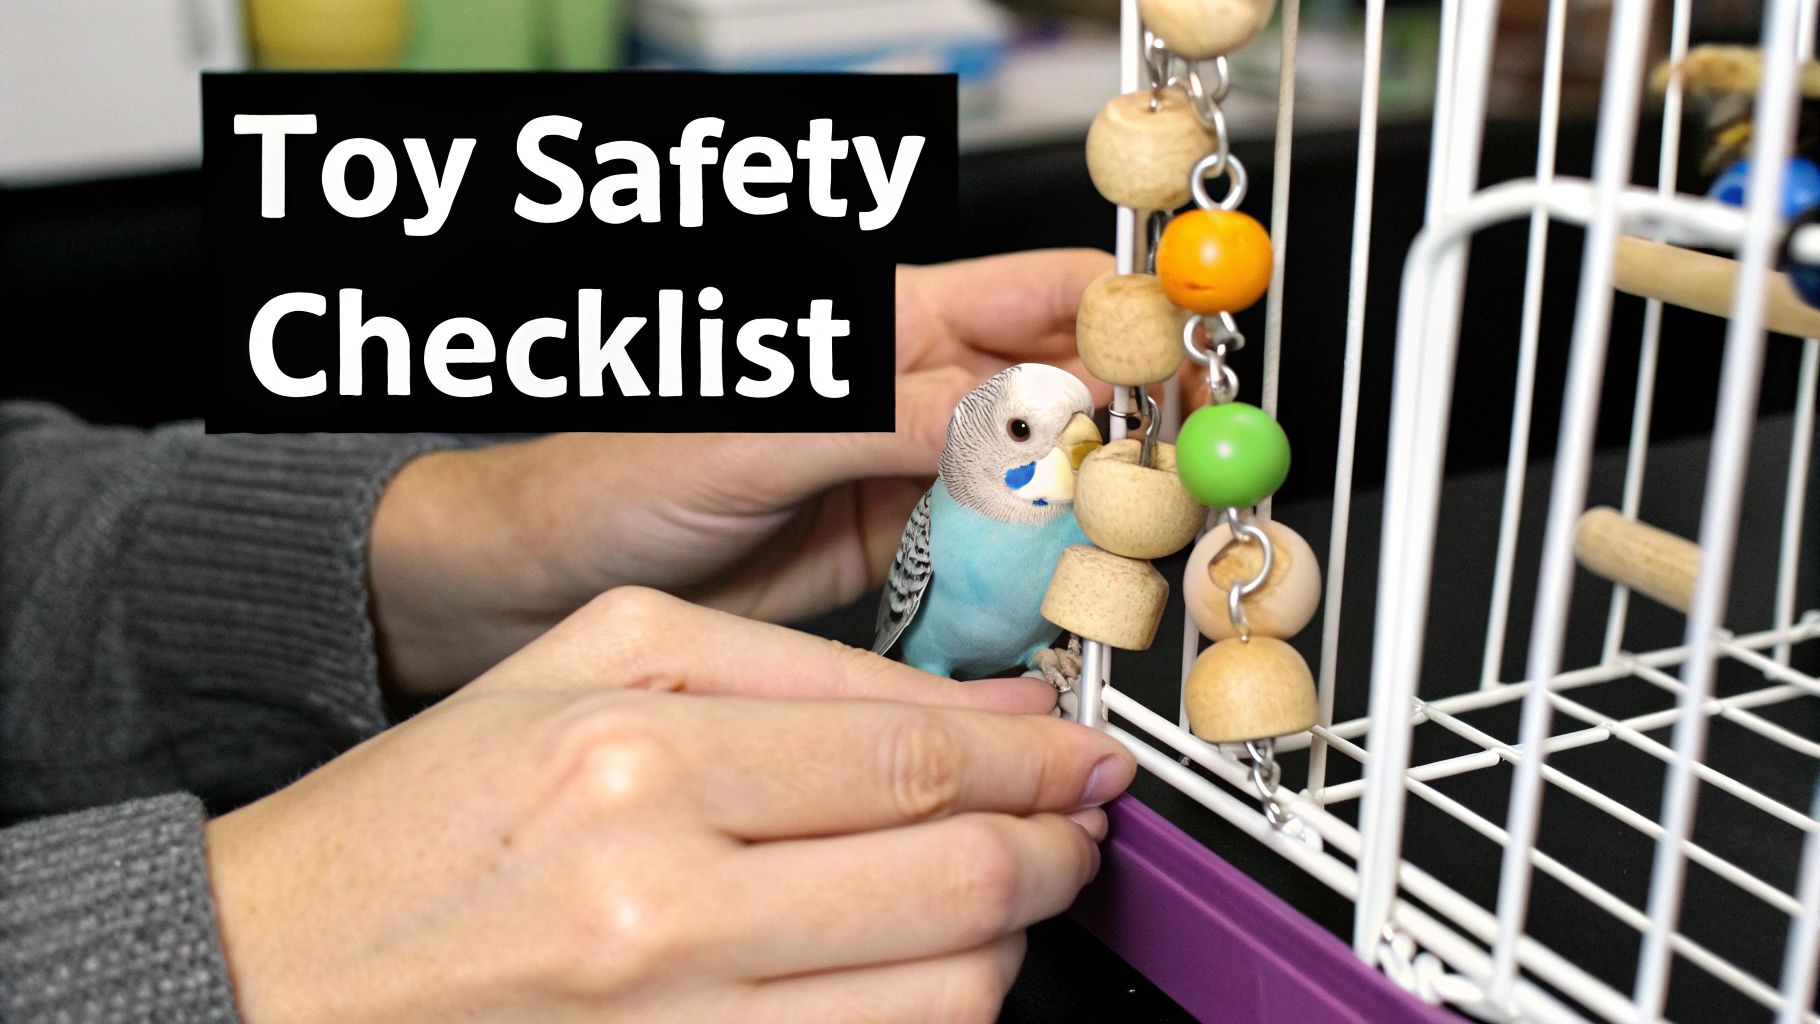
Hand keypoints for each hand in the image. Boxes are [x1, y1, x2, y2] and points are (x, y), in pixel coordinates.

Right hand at [208, 589, 1135, 1023]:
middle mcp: (661, 901)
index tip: (1083, 757)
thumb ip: (803, 666)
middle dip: (1054, 852)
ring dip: (1008, 945)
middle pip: (954, 883)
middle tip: (1074, 826)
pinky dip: (932, 1020)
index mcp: (642, 758)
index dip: (1035, 759)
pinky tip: (918, 969)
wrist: (275, 970)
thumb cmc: (426, 810)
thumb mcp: (596, 664)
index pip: (913, 756)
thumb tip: (985, 701)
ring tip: (998, 898)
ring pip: (941, 1000)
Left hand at [370, 249, 1114, 694]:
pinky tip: (1047, 611)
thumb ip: (891, 414)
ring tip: (1117, 569)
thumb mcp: (759, 429)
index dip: (1129, 329)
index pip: (1049, 298)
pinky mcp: (896, 552)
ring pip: (1040, 486)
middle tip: (1163, 503)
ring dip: (1084, 526)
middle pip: (1065, 399)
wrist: (543, 580)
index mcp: (890, 320)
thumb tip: (1019, 417)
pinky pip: (991, 562)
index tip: (1183, 387)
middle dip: (1126, 441)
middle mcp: (916, 390)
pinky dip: (1028, 587)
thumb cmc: (613, 474)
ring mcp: (910, 475)